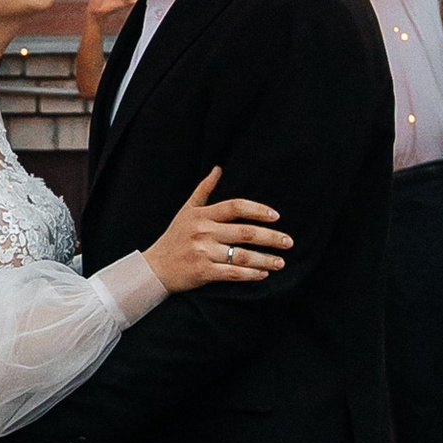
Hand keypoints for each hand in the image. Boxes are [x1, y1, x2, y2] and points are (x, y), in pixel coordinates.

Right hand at [146, 165, 293, 293]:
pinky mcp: (203, 272)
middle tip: (289, 242)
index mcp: (202, 215)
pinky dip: (250, 274)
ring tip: (281, 262)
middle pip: (245, 232)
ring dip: (265, 259)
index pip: (235, 207)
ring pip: (241, 255)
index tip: (276, 216)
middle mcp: (203, 232)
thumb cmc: (173, 238)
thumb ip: (204, 190)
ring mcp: (203, 252)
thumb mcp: (186, 210)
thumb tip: (218, 168)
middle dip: (270, 237)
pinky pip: (232, 273)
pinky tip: (263, 274)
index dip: (258, 210)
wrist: (153, 268)